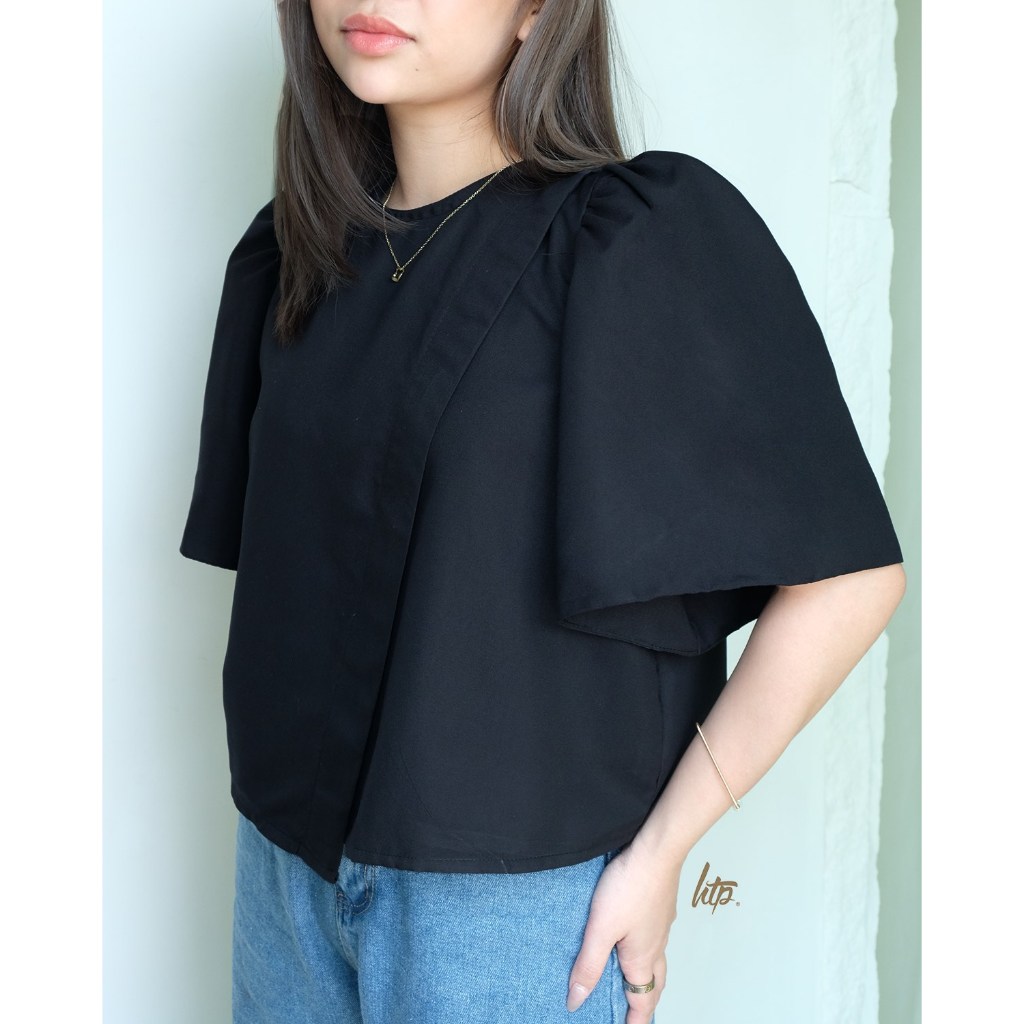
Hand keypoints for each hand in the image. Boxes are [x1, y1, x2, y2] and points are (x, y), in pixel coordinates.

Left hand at [565, 833, 682, 1021]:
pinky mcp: (660, 906)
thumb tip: (576, 1001)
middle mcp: (656, 946)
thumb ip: (588, 965)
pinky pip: (655, 937)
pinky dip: (647, 948)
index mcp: (642, 958)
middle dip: (644, 1001)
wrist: (657, 849)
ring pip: (656, 960)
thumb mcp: (601, 928)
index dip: (636, 1020)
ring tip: (630, 976)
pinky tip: (634, 935)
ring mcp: (662, 925)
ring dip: (646, 975)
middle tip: (632, 1011)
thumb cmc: (631, 886)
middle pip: (654, 984)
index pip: (643, 1001)